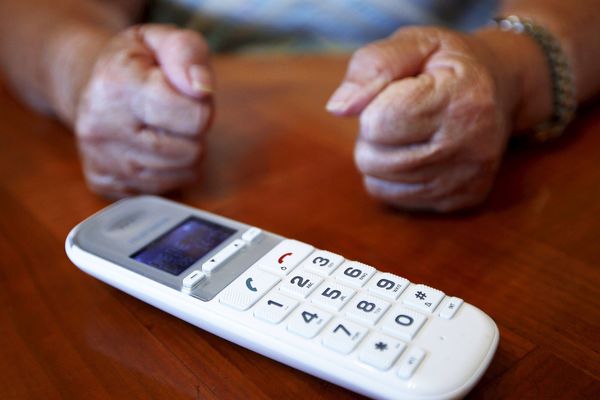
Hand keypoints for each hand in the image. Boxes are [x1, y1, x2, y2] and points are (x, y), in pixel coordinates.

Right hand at [75, 24, 213, 196]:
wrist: (90, 86)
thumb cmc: (136, 63)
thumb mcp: (162, 39)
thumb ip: (188, 53)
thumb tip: (201, 88)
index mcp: (116, 84)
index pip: (194, 117)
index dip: (202, 105)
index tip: (185, 93)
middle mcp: (101, 127)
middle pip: (191, 151)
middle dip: (193, 131)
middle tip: (174, 112)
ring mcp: (101, 160)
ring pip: (181, 173)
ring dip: (184, 151)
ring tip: (163, 128)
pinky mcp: (104, 183)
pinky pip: (165, 189)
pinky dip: (168, 170)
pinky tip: (150, 147)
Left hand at [327, 27, 516, 211]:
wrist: (502, 88)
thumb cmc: (448, 63)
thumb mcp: (414, 43)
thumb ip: (373, 66)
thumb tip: (339, 108)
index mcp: (461, 99)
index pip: (378, 123)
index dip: (373, 105)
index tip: (397, 92)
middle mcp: (471, 146)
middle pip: (373, 159)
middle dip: (372, 135)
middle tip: (400, 114)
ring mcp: (468, 178)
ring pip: (378, 182)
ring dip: (380, 156)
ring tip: (408, 133)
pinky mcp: (462, 199)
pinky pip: (395, 199)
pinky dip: (392, 178)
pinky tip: (416, 154)